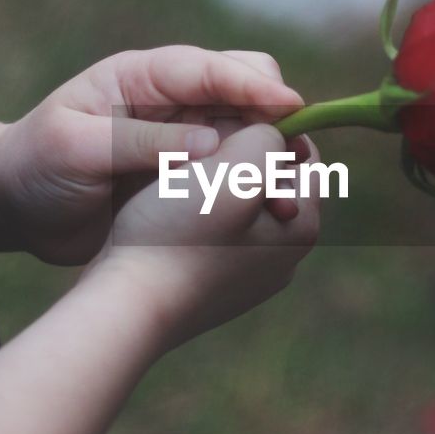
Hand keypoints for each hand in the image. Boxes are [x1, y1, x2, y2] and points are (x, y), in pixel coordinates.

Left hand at [0, 47, 303, 263]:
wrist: (15, 208)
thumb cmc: (35, 166)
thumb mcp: (77, 148)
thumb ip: (141, 142)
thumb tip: (211, 143)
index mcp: (142, 76)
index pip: (209, 68)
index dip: (253, 86)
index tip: (292, 109)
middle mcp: (172, 100)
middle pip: (246, 88)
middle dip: (276, 116)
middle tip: (294, 156)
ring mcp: (185, 136)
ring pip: (252, 131)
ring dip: (274, 154)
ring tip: (287, 188)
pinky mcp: (190, 174)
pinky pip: (239, 169)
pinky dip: (259, 182)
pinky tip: (270, 207)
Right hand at [87, 124, 320, 351]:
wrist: (128, 307)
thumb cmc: (178, 234)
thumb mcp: (234, 169)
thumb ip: (267, 140)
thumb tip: (269, 138)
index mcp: (301, 227)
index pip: (306, 156)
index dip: (269, 130)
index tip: (226, 126)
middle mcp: (285, 258)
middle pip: (273, 182)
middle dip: (240, 159)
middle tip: (197, 155)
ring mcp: (249, 278)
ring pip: (240, 207)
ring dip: (213, 186)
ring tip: (176, 184)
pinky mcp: (214, 289)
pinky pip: (214, 235)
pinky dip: (196, 217)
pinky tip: (166, 217)